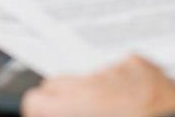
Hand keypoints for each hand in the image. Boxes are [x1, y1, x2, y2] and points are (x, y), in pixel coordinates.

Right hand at [21, 55, 174, 116]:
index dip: (40, 110)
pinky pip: (122, 69)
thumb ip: (66, 114)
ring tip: (116, 111)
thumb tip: (52, 111)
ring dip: (98, 90)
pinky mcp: (139, 63)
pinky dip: (124, 82)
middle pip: (59, 82)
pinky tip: (135, 100)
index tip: (44, 114)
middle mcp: (90, 82)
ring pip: (92, 76)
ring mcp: (115, 69)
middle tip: (76, 112)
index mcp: (73, 106)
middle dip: (63, 98)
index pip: (35, 100)